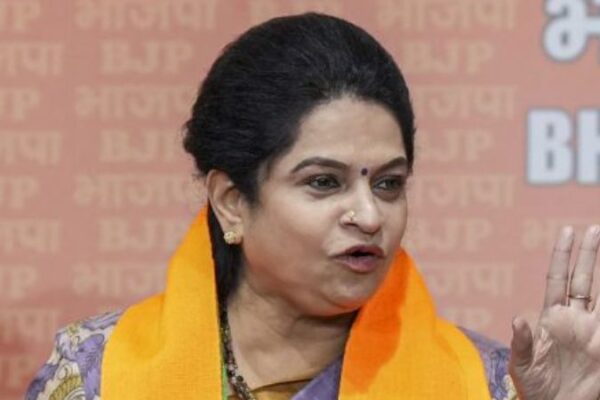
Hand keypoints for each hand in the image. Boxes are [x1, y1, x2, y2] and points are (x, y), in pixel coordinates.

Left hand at [509, 225, 599, 399]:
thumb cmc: (534, 386)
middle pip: (584, 279)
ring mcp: (592, 331)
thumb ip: (522, 342)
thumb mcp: (522, 364)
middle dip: (589, 254)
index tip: (566, 230)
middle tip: (594, 228)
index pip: (558, 278)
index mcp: (552, 317)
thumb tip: (518, 319)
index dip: (562, 255)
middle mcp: (575, 319)